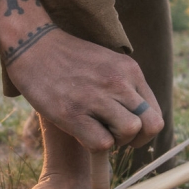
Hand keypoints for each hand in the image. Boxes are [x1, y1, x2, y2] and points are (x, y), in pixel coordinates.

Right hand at [0, 0, 163, 151]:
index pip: (156, 113)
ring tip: (95, 131)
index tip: (126, 130)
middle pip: (151, 126)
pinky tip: (80, 132)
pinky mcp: (73, 112)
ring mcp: (97, 97)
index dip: (144, 130)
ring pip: (129, 133)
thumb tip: (135, 117)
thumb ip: (123, 86)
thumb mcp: (106, 63)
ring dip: (115, 142)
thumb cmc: (66, 58)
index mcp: (130, 71)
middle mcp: (119, 82)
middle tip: (115, 137)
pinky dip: (94, 145)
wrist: (32, 43)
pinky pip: (102, 143)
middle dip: (135, 140)